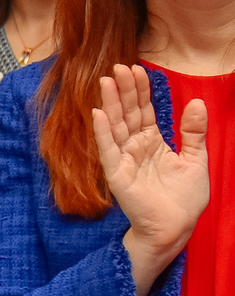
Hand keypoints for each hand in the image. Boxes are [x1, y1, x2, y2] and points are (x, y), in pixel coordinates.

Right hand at [93, 64, 208, 294]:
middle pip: (127, 113)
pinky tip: (99, 114)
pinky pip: (108, 149)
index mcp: (153, 143)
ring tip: (105, 82)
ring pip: (115, 126)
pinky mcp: (116, 174)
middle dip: (123, 90)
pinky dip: (102, 132)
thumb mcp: (196, 159)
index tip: (137, 69)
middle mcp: (135, 148)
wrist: (176, 227)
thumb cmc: (184, 199)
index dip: (141, 91)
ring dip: (110, 103)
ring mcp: (124, 159)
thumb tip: (196, 103)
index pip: (144, 111)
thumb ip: (193, 132)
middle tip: (118, 67)